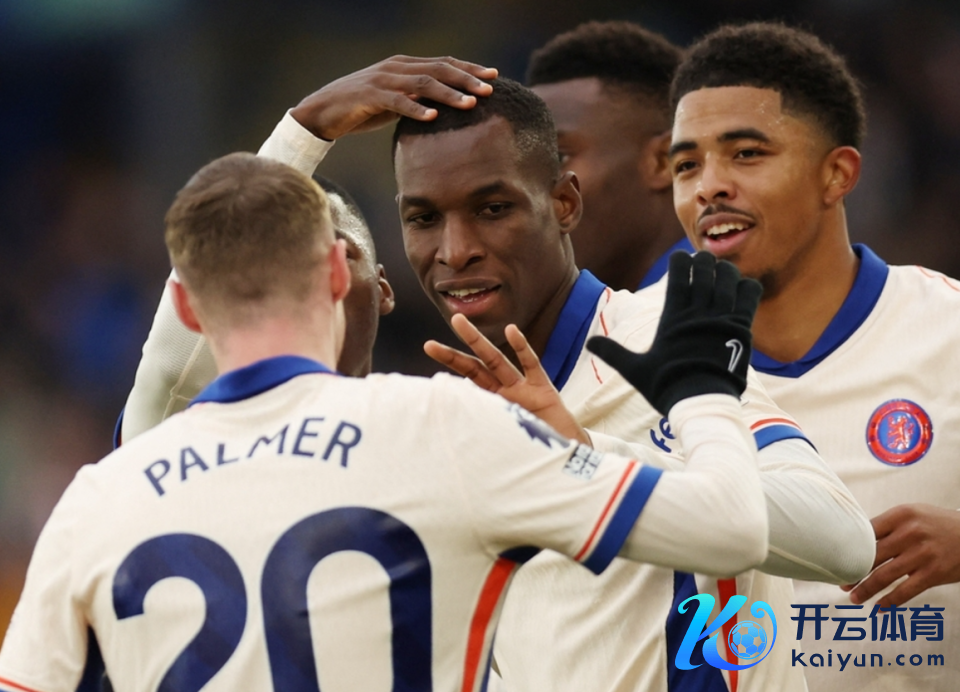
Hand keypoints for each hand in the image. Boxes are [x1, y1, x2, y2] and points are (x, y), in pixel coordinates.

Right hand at [290, 56, 496, 139]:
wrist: (324, 111)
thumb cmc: (363, 108)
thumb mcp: (396, 101)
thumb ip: (418, 98)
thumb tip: (445, 108)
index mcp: (405, 65)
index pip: (443, 63)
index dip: (468, 69)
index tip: (492, 77)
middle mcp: (396, 67)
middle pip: (438, 69)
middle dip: (466, 79)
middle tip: (488, 90)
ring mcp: (382, 80)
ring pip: (422, 83)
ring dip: (448, 94)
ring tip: (469, 104)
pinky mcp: (369, 96)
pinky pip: (396, 101)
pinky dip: (415, 108)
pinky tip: (433, 117)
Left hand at [425, 314, 589, 443]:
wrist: (568, 456)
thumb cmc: (536, 452)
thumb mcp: (505, 444)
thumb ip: (484, 435)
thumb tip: (451, 446)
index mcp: (493, 406)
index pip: (465, 385)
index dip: (448, 374)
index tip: (427, 360)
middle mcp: (504, 393)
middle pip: (474, 369)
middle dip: (453, 355)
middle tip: (428, 345)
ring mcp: (523, 389)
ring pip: (496, 361)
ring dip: (477, 342)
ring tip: (459, 323)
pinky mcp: (543, 389)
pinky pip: (531, 365)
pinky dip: (522, 348)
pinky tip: (512, 331)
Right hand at [587, 251, 761, 415]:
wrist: (700, 402)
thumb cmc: (666, 385)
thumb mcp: (634, 369)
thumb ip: (612, 352)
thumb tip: (588, 344)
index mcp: (673, 316)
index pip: (678, 275)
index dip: (679, 261)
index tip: (679, 257)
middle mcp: (698, 311)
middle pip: (705, 270)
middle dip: (703, 261)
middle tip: (702, 263)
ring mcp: (722, 317)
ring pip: (729, 277)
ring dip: (725, 271)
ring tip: (722, 273)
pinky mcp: (742, 326)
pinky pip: (750, 294)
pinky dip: (747, 286)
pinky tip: (741, 290)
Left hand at [843, 503, 959, 606]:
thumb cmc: (937, 524)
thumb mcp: (913, 514)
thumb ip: (887, 525)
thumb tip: (856, 541)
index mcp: (900, 515)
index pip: (866, 532)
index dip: (850, 548)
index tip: (837, 559)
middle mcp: (909, 533)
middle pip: (871, 555)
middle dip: (853, 571)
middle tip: (841, 582)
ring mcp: (922, 554)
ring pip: (884, 576)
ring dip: (866, 589)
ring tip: (854, 597)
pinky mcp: (933, 573)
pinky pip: (905, 591)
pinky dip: (890, 601)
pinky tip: (879, 607)